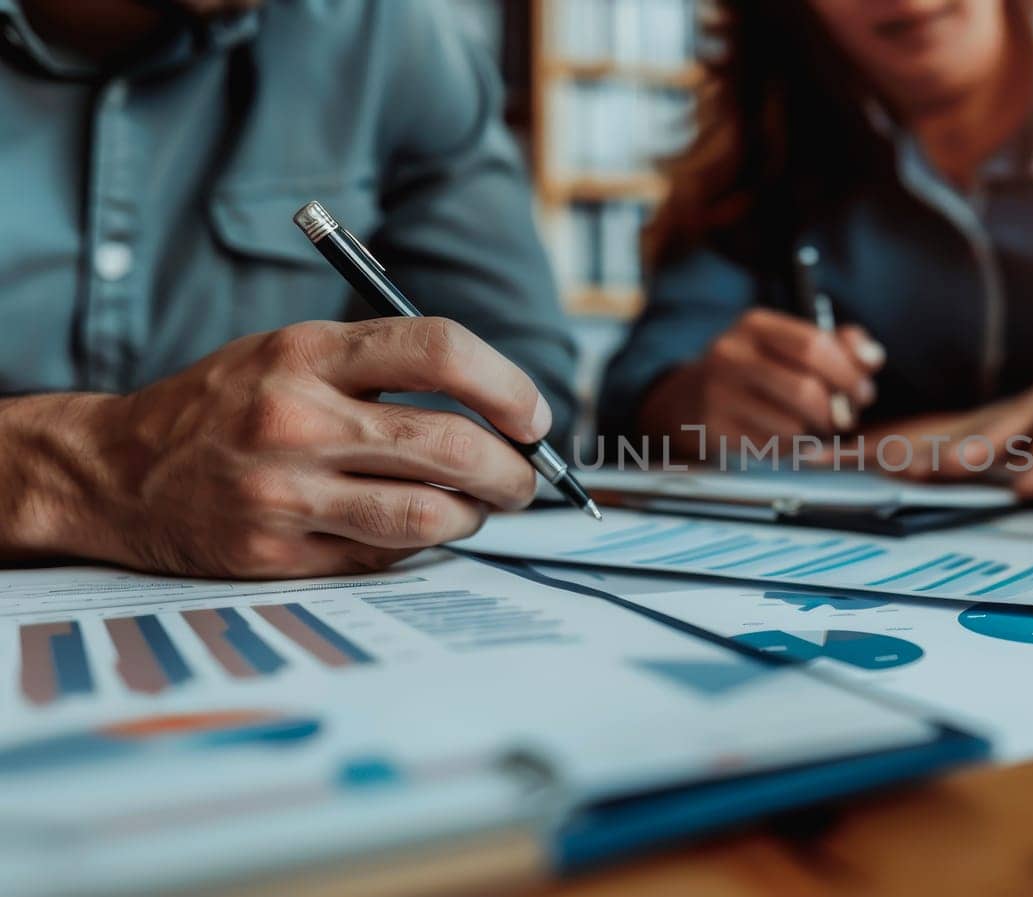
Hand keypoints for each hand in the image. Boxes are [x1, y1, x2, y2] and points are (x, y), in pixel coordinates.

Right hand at [48, 318, 550, 577]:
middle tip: (523, 477)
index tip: (533, 415)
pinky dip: (417, 544)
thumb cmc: (227, 406)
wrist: (117, 471)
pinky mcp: (277, 553)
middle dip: (511, 469)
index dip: (507, 384)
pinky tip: (412, 528)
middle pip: (451, 444)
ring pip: (430, 513)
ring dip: (474, 514)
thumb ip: (387, 367)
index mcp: (307, 352)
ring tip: (476, 505)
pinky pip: (385, 554)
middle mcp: (297, 419)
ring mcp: (285, 492)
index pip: (440, 349)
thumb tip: (502, 408)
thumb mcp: (293, 352)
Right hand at [640, 308, 883, 453]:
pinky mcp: (716, 430)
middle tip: (846, 418)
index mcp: (755, 325)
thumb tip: (872, 358)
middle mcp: (730, 355)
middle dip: (838, 410)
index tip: (862, 392)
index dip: (848, 373)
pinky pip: (773, 449)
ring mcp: (719, 394)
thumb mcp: (792, 343)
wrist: (695, 396)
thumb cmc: (759, 368)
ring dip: (815, 434)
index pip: (813, 345)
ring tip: (815, 427)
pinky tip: (788, 437)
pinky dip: (792, 449)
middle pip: (806, 390)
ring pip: (792, 426)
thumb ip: (840, 344)